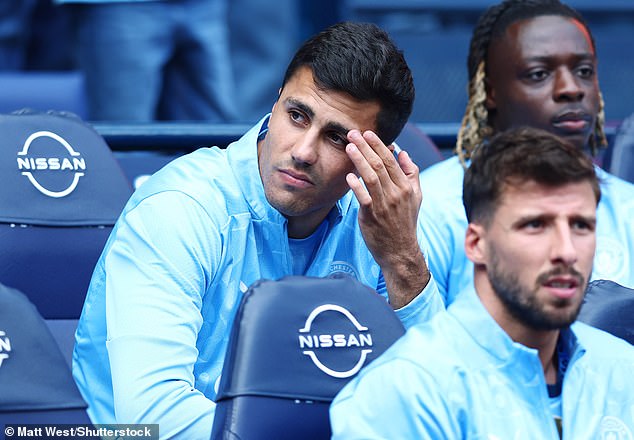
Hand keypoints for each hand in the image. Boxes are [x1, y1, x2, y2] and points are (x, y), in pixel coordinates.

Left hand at [345, 130, 430, 308]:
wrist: (400, 251)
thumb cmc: (404, 222)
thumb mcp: (415, 197)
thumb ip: (411, 173)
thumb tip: (402, 152)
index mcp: (406, 187)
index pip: (391, 160)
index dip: (379, 145)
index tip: (367, 133)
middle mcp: (396, 194)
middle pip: (379, 164)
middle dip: (365, 146)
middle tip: (353, 133)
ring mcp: (384, 205)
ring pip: (371, 177)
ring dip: (359, 159)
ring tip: (348, 147)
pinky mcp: (372, 216)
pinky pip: (363, 197)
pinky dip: (356, 185)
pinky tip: (348, 175)